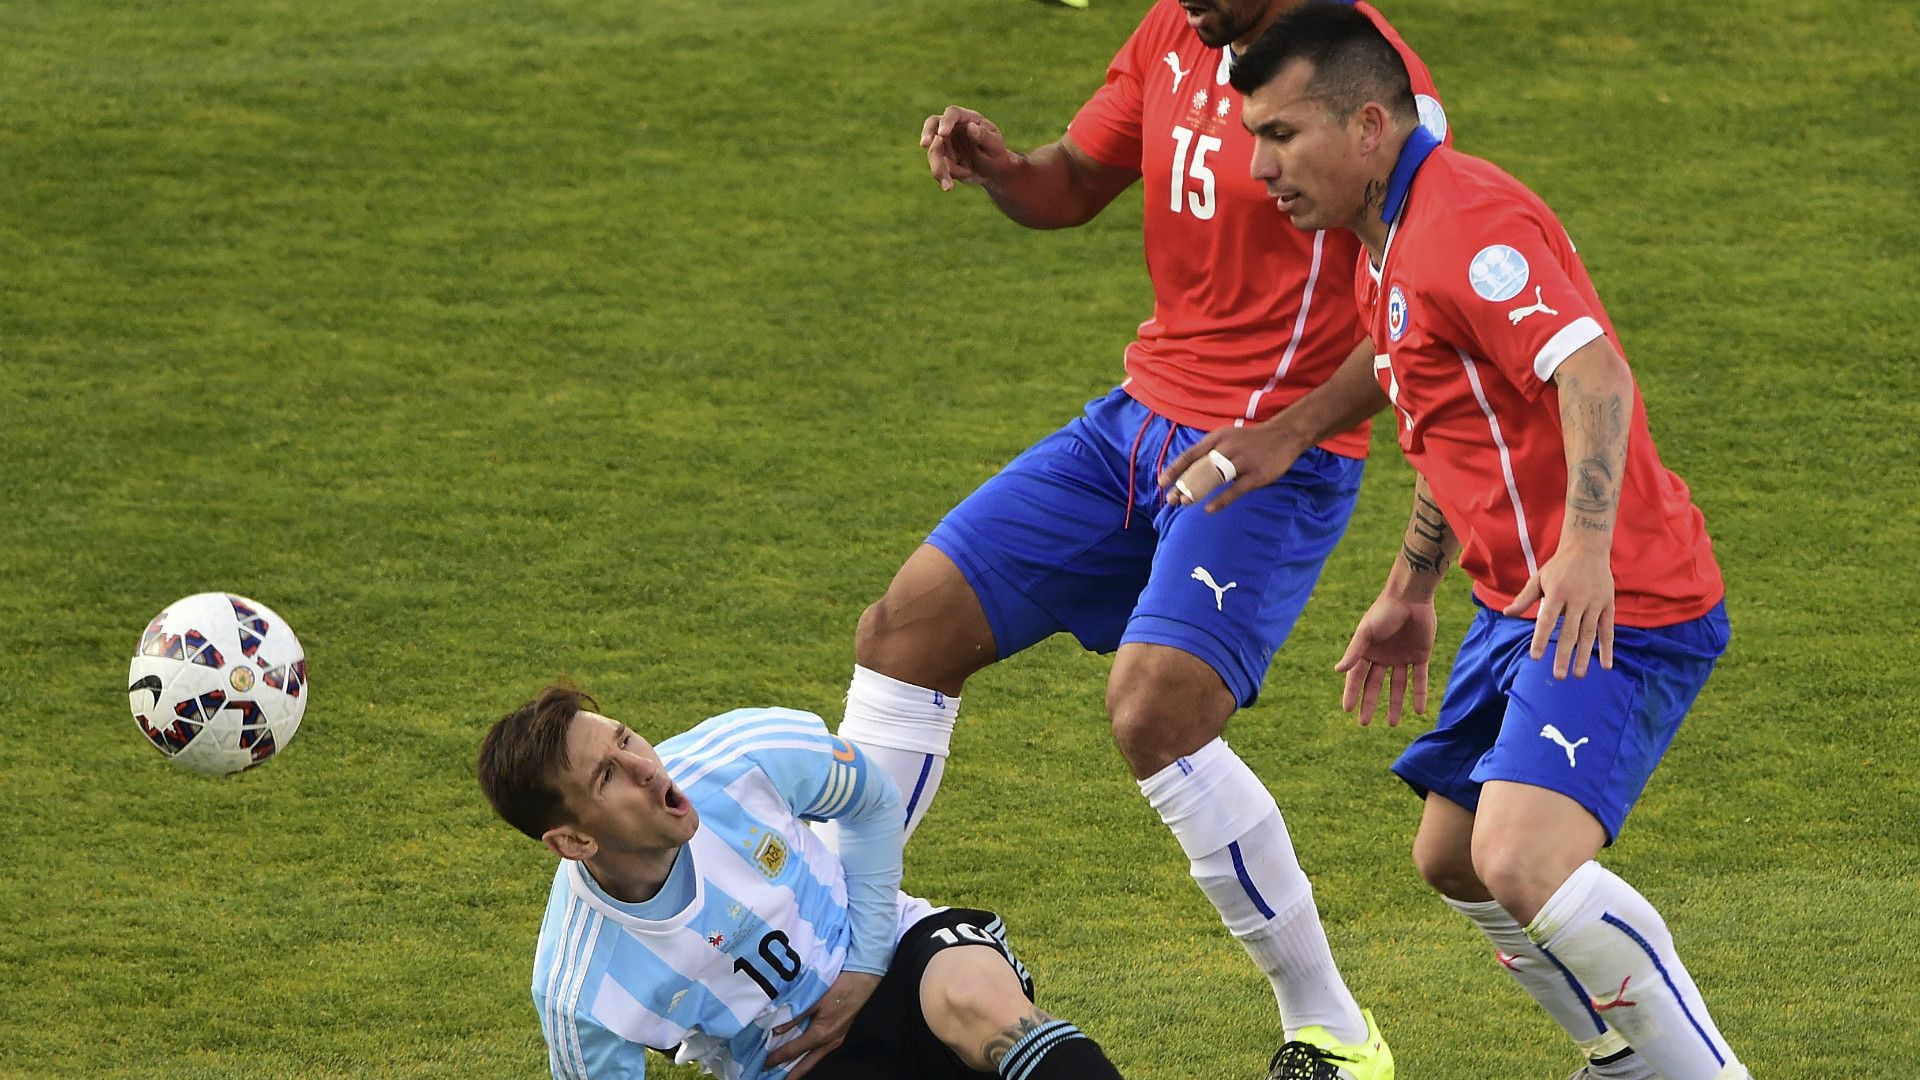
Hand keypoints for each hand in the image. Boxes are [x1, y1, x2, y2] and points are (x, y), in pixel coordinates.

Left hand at [764, 970, 881, 1077]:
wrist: (864, 981)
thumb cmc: (840, 988)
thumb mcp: (814, 1000)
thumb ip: (795, 1015)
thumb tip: (777, 1029)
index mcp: (821, 1034)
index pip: (794, 1051)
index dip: (778, 1058)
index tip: (765, 1064)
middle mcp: (829, 1042)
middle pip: (806, 1065)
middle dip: (792, 1075)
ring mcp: (836, 1040)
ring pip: (815, 1060)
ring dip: (800, 1067)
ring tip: (788, 1073)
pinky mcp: (840, 1035)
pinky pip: (822, 1052)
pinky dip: (810, 1057)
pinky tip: (804, 1056)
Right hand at [920, 106, 1015, 190]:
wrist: (992, 172)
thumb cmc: (996, 154)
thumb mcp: (996, 146)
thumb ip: (985, 136)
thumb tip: (970, 127)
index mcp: (968, 119)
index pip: (953, 113)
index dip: (946, 121)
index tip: (943, 133)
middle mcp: (952, 128)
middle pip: (933, 124)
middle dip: (927, 133)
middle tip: (924, 144)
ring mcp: (944, 143)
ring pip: (933, 151)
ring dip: (939, 169)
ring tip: (948, 187)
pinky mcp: (941, 158)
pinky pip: (937, 167)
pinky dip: (944, 177)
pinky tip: (949, 186)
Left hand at [1158, 422, 1308, 511]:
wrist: (1284, 435)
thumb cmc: (1251, 440)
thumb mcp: (1228, 437)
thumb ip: (1211, 451)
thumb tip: (1189, 469)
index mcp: (1218, 438)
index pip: (1190, 454)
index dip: (1175, 469)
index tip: (1162, 482)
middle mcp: (1227, 448)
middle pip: (1199, 469)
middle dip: (1183, 485)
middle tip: (1170, 499)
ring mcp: (1242, 461)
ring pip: (1214, 479)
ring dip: (1197, 492)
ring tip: (1184, 504)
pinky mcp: (1256, 475)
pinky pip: (1234, 490)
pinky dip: (1220, 501)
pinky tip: (1209, 509)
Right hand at [1334, 593, 1436, 726]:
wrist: (1411, 596)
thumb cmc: (1385, 611)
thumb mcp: (1366, 632)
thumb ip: (1354, 652)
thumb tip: (1338, 670)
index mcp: (1367, 651)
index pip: (1356, 677)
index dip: (1351, 693)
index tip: (1348, 710)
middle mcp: (1383, 656)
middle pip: (1375, 685)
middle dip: (1370, 704)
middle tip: (1365, 723)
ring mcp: (1402, 657)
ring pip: (1397, 686)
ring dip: (1396, 704)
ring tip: (1393, 724)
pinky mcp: (1420, 655)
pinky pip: (1419, 678)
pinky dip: (1419, 694)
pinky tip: (1419, 710)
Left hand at [1503, 544, 1614, 678]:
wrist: (1587, 548)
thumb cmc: (1559, 567)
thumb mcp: (1538, 578)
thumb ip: (1524, 598)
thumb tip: (1506, 613)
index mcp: (1557, 592)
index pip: (1547, 620)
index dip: (1541, 639)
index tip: (1535, 657)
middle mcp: (1577, 599)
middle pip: (1569, 632)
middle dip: (1564, 655)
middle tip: (1559, 676)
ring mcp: (1594, 602)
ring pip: (1589, 633)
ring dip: (1585, 656)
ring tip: (1578, 675)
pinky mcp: (1608, 605)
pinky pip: (1608, 630)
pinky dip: (1607, 648)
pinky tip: (1605, 665)